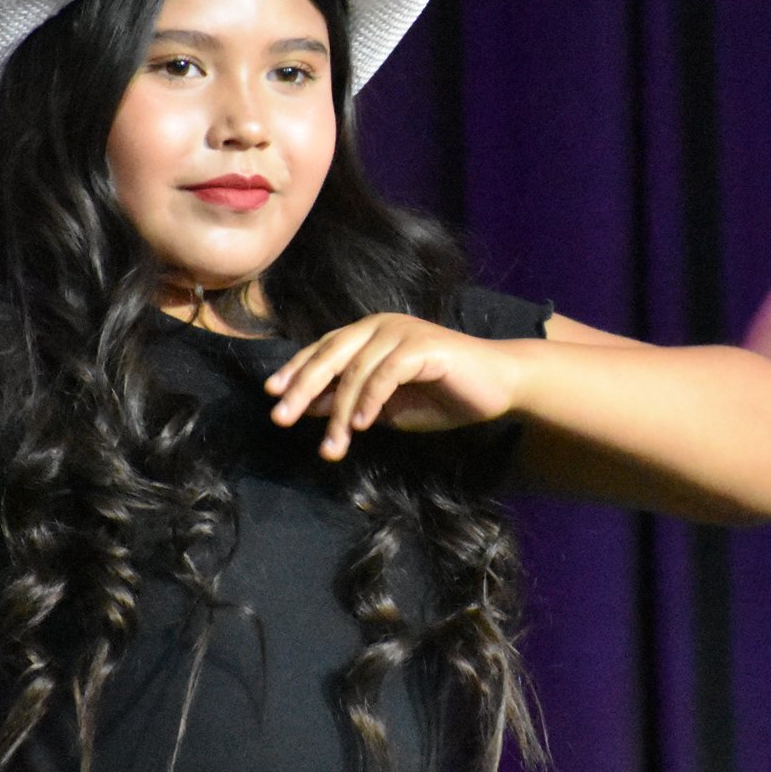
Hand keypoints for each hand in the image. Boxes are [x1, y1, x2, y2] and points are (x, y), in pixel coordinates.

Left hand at [265, 313, 523, 460]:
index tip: (272, 396)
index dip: (296, 370)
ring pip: (356, 370)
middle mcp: (380, 326)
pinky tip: (360, 426)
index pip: (323, 349)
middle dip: (302, 387)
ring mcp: (402, 332)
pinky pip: (386, 373)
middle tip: (280, 417)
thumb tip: (306, 407)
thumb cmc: (443, 395)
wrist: (498, 386)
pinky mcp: (423, 346)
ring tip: (332, 446)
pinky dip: (370, 399)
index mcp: (369, 333)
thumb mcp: (386, 405)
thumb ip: (349, 401)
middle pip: (330, 354)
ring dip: (339, 411)